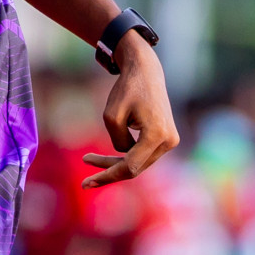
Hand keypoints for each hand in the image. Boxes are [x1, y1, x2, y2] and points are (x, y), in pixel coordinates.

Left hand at [82, 34, 179, 187]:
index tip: (86, 183)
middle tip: (84, 177)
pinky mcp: (167, 138)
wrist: (146, 71)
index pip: (129, 167)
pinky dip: (125, 156)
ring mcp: (170, 140)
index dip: (107, 177)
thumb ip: (117, 140)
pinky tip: (108, 156)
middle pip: (134, 167)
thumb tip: (123, 154)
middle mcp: (168, 141)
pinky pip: (143, 154)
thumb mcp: (111, 115)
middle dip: (108, 171)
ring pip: (139, 163)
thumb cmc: (127, 89)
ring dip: (116, 163)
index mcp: (156, 135)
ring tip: (89, 158)